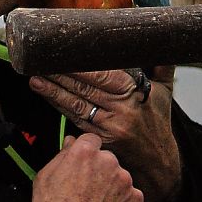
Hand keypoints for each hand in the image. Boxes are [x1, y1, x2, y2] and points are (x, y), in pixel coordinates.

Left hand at [30, 66, 181, 201]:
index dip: (82, 66)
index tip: (66, 53)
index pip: (104, 75)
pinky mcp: (98, 139)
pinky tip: (48, 96)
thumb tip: (160, 39)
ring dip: (54, 91)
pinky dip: (61, 107)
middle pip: (85, 89)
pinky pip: (75, 119)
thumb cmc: (158, 123)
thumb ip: (162, 66)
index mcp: (135, 95)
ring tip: (36, 79)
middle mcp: (121, 111)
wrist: (158, 162)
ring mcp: (108, 127)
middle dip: (62, 75)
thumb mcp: (164, 92)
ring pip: (76, 104)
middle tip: (42, 62)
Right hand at [32, 133, 142, 201]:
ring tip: (95, 199)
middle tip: (86, 185)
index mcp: (85, 152)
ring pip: (118, 175)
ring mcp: (123, 180)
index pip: (92, 140)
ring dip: (110, 184)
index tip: (84, 159)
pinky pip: (129, 193)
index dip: (87, 151)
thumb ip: (61, 155)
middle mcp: (107, 161)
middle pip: (106, 158)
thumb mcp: (46, 177)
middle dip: (98, 168)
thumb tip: (69, 144)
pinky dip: (121, 199)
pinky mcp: (134, 197)